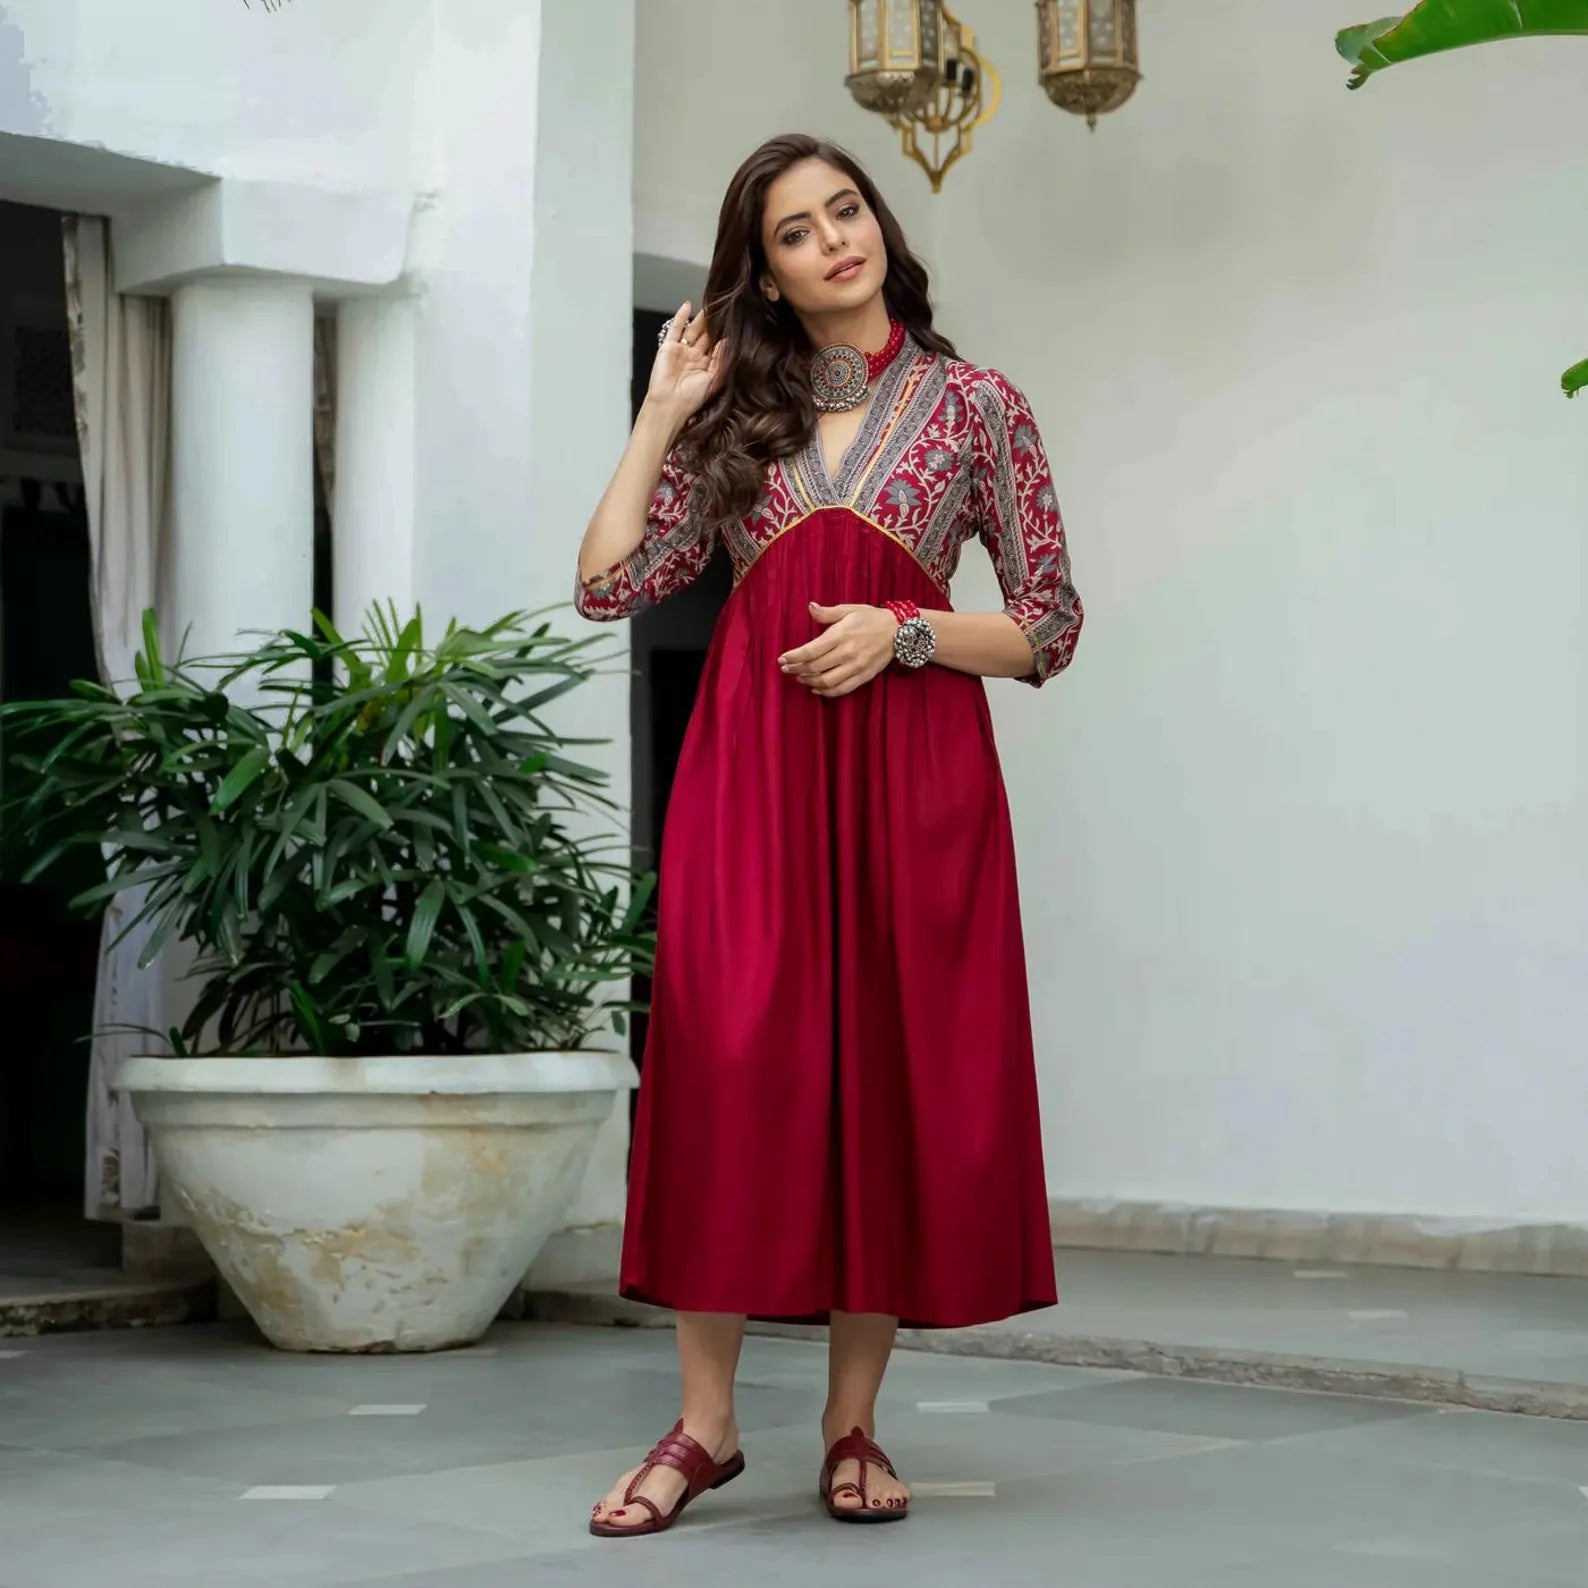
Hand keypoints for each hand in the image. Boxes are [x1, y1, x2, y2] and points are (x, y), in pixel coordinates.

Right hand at [646, 301, 724, 422]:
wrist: (669, 404)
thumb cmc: (691, 399)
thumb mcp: (713, 379)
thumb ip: (721, 360)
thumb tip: (728, 342)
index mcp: (706, 367)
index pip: (716, 347)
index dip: (723, 335)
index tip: (732, 323)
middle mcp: (694, 358)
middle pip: (705, 336)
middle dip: (713, 324)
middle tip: (722, 310)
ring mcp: (681, 351)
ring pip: (692, 330)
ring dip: (700, 319)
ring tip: (709, 306)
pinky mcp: (668, 347)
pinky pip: (675, 328)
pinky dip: (680, 316)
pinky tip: (687, 306)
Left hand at [778, 603, 897, 697]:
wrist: (898, 631)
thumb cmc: (871, 618)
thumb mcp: (849, 609)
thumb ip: (827, 612)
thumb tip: (810, 607)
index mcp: (840, 635)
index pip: (810, 651)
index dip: (793, 657)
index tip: (782, 659)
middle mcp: (847, 652)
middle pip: (814, 667)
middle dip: (796, 669)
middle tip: (786, 669)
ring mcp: (855, 667)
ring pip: (825, 681)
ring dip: (808, 681)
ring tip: (799, 677)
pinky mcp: (863, 676)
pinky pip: (841, 689)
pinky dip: (826, 692)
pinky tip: (816, 688)